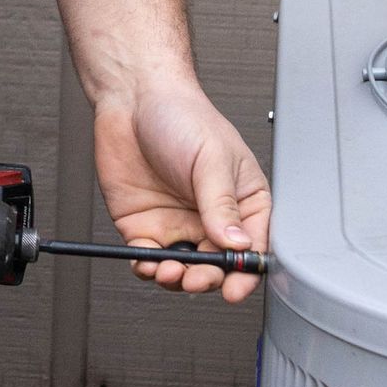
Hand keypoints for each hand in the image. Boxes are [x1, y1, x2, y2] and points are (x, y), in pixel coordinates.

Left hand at [93, 77, 270, 300]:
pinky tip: (147, 263)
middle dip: (208, 279)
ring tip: (171, 272)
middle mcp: (212, 218)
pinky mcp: (145, 226)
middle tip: (196, 278)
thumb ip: (222, 205)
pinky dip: (147, 268)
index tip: (235, 287)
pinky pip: (148, 259)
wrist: (133, 99)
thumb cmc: (182, 116)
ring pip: (184, 269)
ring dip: (177, 278)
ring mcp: (178, 224)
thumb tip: (237, 243)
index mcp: (243, 201)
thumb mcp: (211, 159)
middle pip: (218, 266)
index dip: (246, 272)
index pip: (253, 246)